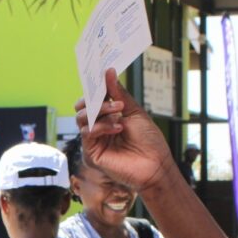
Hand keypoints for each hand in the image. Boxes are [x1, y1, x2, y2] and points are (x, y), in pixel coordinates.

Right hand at [77, 68, 176, 196]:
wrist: (155, 165)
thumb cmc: (149, 141)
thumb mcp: (134, 112)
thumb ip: (119, 93)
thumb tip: (108, 73)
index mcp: (108, 117)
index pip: (94, 100)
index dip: (95, 88)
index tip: (100, 75)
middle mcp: (99, 127)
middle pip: (83, 107)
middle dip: (95, 99)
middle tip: (112, 100)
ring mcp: (95, 140)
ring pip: (82, 118)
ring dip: (100, 112)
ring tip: (118, 114)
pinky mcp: (92, 153)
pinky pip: (87, 133)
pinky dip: (100, 126)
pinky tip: (117, 128)